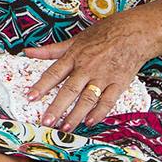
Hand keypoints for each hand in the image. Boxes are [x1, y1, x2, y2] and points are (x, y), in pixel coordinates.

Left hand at [25, 17, 152, 131]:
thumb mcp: (75, 39)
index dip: (41, 86)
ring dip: (75, 115)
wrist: (133, 33)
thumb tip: (28, 52)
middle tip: (46, 121)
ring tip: (65, 128)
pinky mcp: (119, 84)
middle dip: (56, 107)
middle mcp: (87, 68)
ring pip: (87, 99)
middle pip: (69, 90)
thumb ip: (52, 50)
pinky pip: (108, 101)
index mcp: (74, 57)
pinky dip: (98, 113)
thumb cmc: (103, 34)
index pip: (53, 73)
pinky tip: (89, 122)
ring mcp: (104, 77)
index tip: (30, 97)